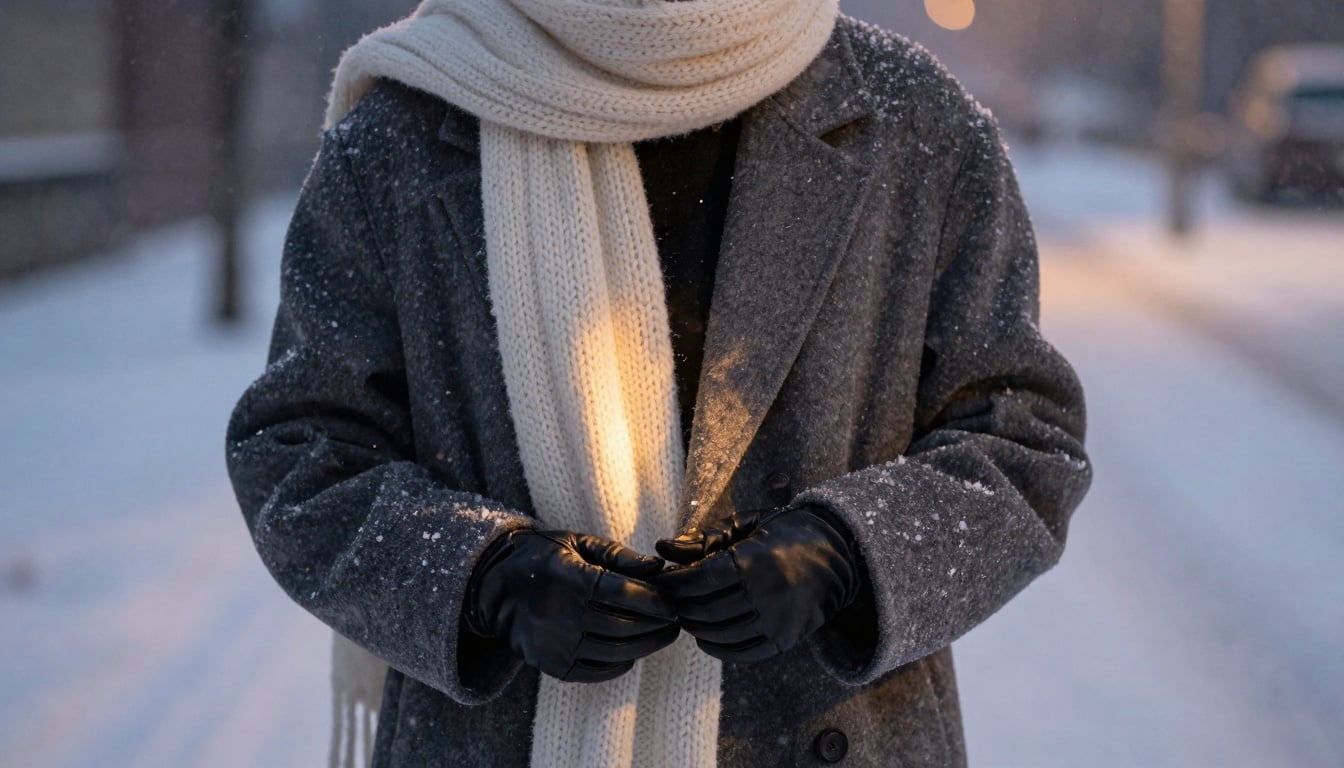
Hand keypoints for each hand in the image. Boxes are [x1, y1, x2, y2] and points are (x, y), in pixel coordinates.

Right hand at [465, 529, 678, 682]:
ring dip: (646, 645)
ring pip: (616, 651)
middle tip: (676, 620)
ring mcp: (555, 645)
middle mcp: (560, 615)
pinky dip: (621, 663)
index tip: (674, 603)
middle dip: (657, 625)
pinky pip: (597, 671)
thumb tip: (659, 570)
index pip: (623, 594)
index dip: (654, 601)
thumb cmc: (542, 557)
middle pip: (624, 625)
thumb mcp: (577, 543)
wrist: (491, 585)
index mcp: (568, 579)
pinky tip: (632, 651)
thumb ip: (619, 556)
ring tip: (662, 635)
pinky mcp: (552, 665)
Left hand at [654, 507, 859, 662]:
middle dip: (682, 606)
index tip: (664, 581)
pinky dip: (718, 649)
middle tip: (672, 600)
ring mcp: (779, 620)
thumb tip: (663, 548)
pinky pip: (743, 652)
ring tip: (687, 615)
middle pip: (707, 610)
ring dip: (696, 628)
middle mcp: (768, 593)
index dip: (675, 584)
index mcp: (756, 560)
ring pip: (721, 634)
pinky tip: (705, 638)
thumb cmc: (786, 532)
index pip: (700, 580)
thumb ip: (705, 538)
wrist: (841, 553)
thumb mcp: (748, 524)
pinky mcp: (787, 639)